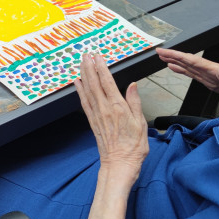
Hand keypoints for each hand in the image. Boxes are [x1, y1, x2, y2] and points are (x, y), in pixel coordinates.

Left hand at [75, 55, 147, 181]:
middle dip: (89, 67)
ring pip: (87, 90)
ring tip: (80, 63)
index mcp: (118, 107)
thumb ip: (135, 102)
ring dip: (83, 75)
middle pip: (94, 83)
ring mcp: (96, 114)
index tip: (97, 56)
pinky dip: (79, 90)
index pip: (107, 82)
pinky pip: (84, 102)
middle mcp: (104, 108)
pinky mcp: (92, 121)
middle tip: (85, 54)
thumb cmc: (134, 146)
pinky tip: (77, 83)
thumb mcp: (140, 123)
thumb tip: (133, 85)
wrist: (119, 164)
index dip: (101, 67)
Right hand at [156, 47, 218, 99]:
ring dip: (176, 61)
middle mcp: (209, 70)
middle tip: (159, 51)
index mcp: (213, 68)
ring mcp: (208, 75)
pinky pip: (192, 74)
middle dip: (173, 55)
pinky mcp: (209, 80)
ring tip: (164, 58)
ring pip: (188, 66)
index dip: (177, 55)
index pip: (191, 60)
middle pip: (187, 60)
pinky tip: (175, 68)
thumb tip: (218, 70)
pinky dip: (182, 70)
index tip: (165, 52)